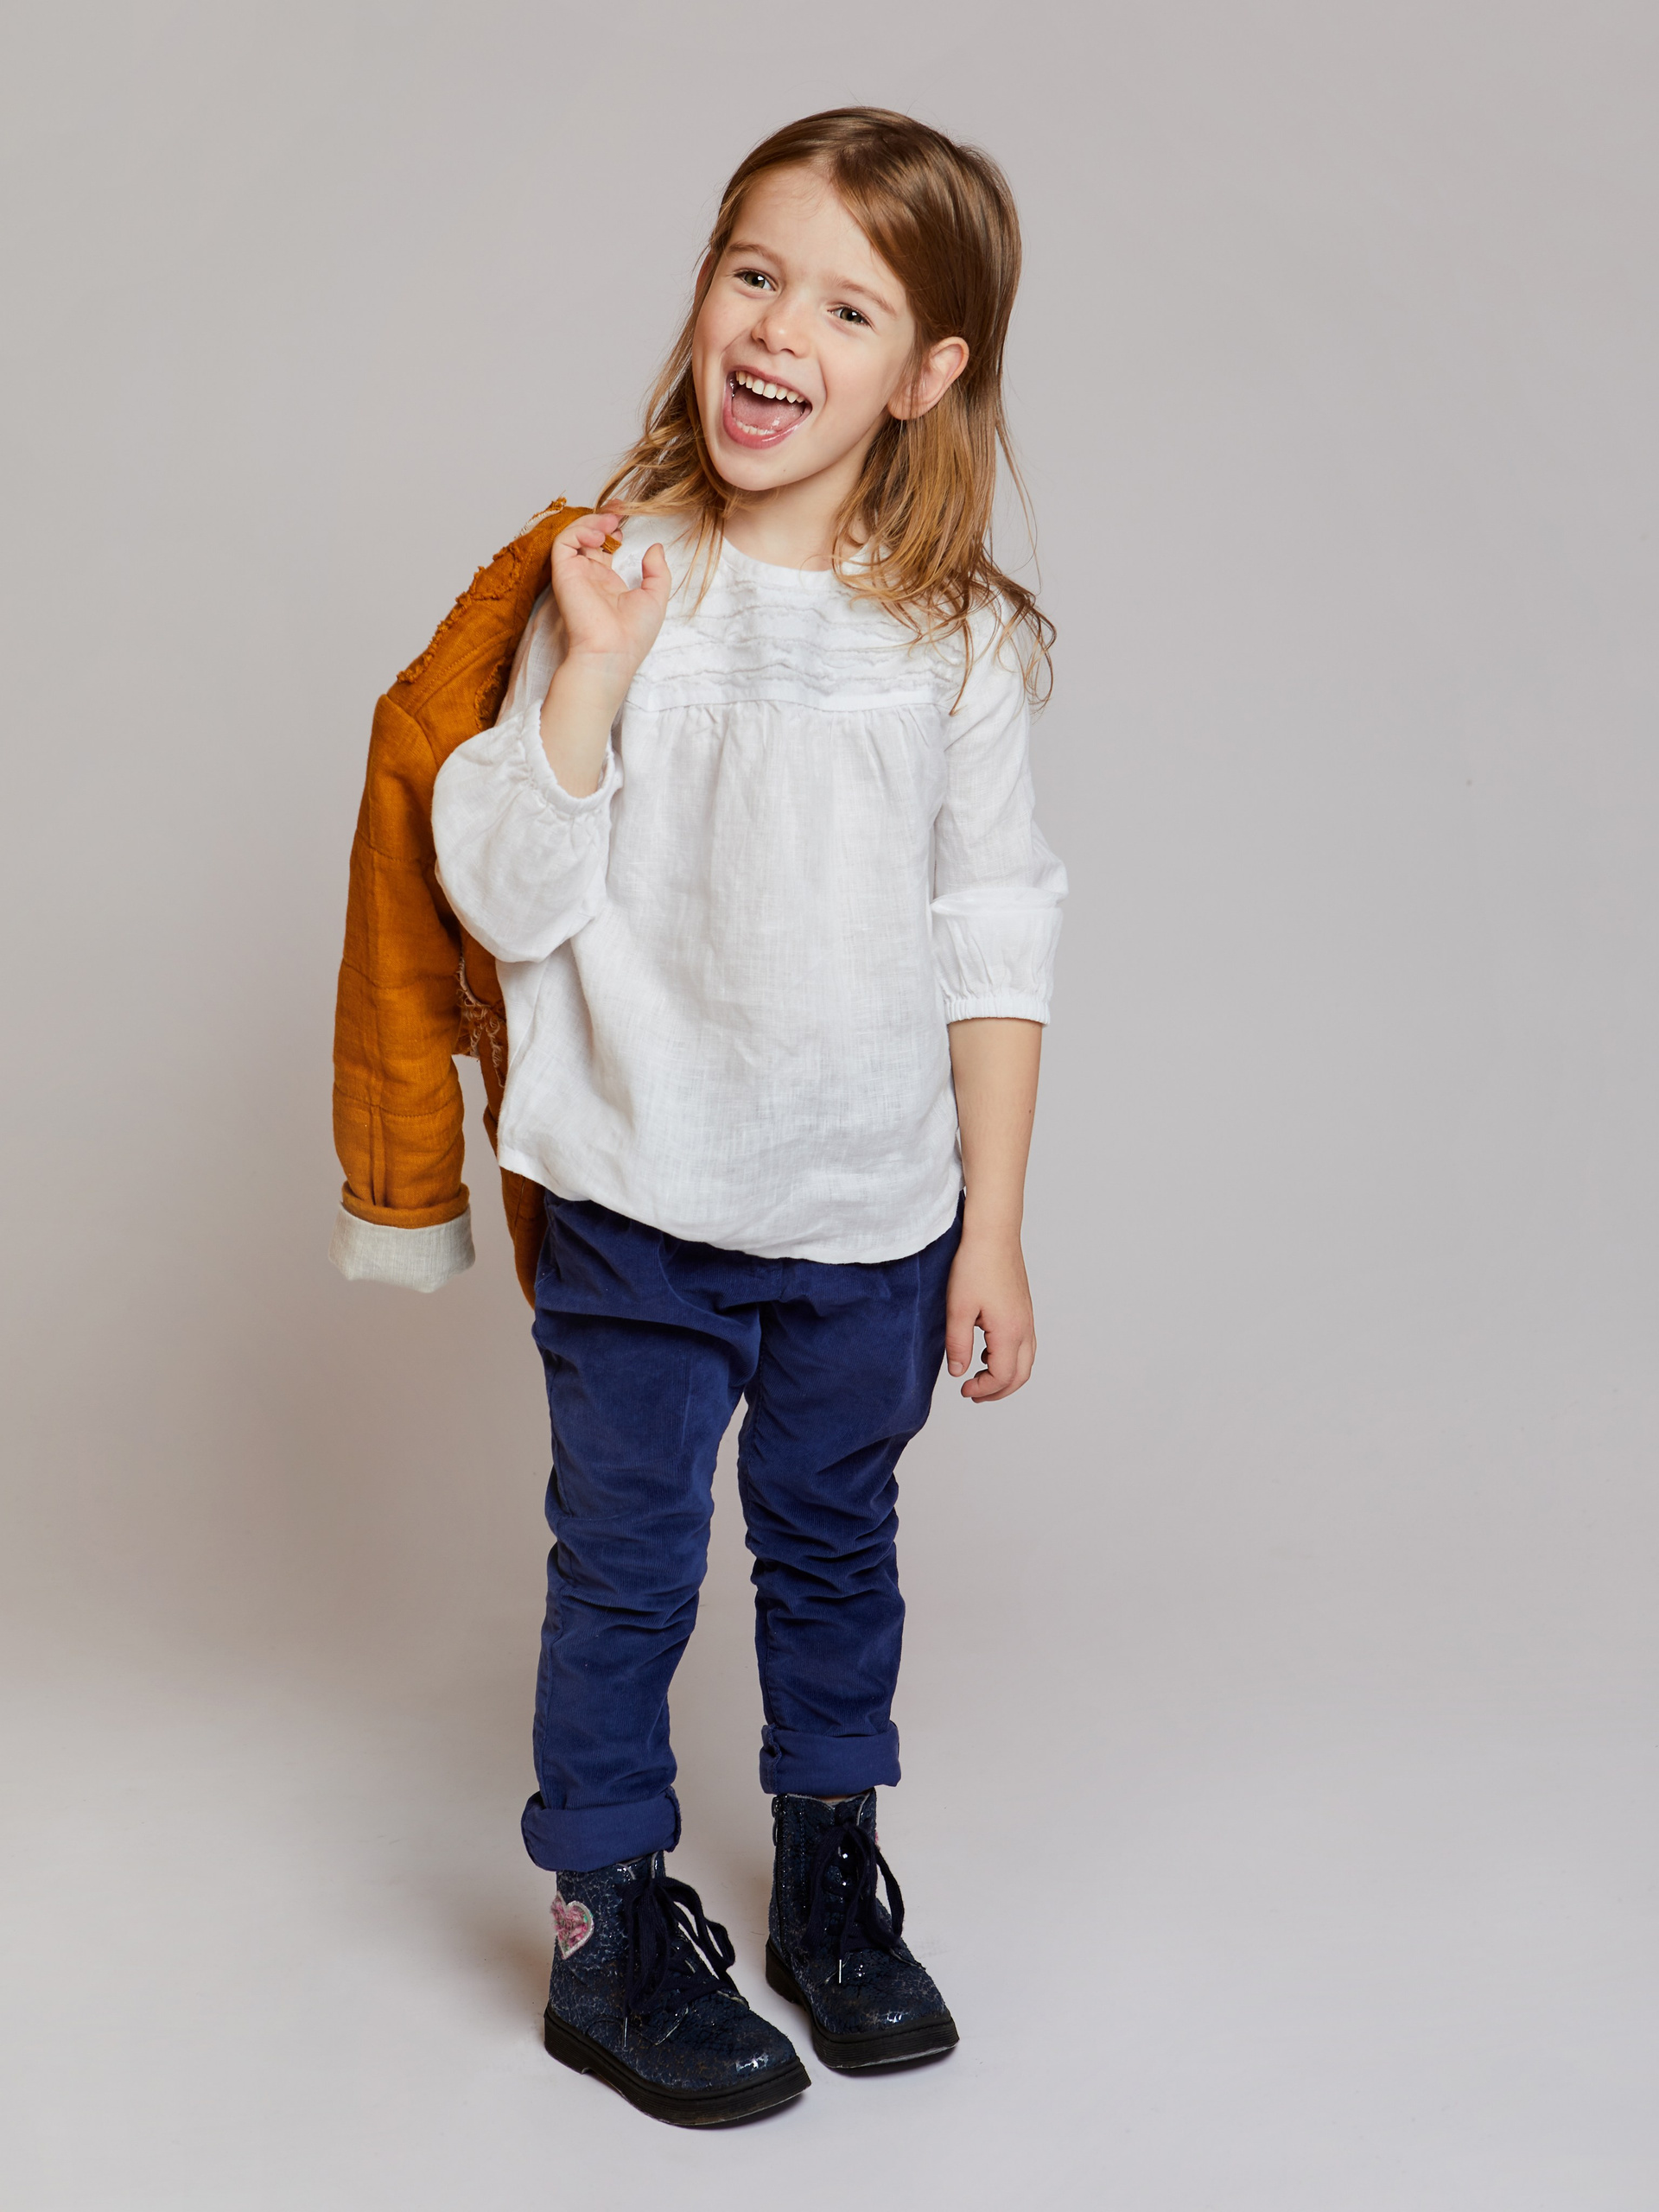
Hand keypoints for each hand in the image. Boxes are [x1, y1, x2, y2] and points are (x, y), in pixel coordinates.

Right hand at [540, 513, 669, 795]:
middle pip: (588, 537)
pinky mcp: (563, 573)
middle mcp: (589, 576)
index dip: (613, 528)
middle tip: (619, 508)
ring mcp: (575, 574)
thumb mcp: (656, 599)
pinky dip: (579, 530)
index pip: (605, 547)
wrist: (612, 653)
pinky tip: (598, 536)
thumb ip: (658, 572)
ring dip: (591, 522)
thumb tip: (656, 547)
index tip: (625, 515)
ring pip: (574, 535)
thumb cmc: (633, 635)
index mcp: (608, 583)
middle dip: (602, 517)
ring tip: (611, 523)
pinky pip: (564, 542)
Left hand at [944, 1226, 1035, 1401]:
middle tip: (973, 1393)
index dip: (983, 1389)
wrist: (993, 1234)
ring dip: (1005, 1375)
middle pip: (1021, 1375)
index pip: (1001, 1377)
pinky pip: (1025, 1345)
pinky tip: (987, 1349)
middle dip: (998, 1390)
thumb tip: (959, 1373)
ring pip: (1026, 1361)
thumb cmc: (974, 1265)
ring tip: (979, 1373)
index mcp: (1009, 1331)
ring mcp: (1027, 1318)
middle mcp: (1024, 1328)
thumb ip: (958, 1345)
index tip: (963, 1388)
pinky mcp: (1024, 1309)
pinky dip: (1010, 1357)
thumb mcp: (958, 1308)